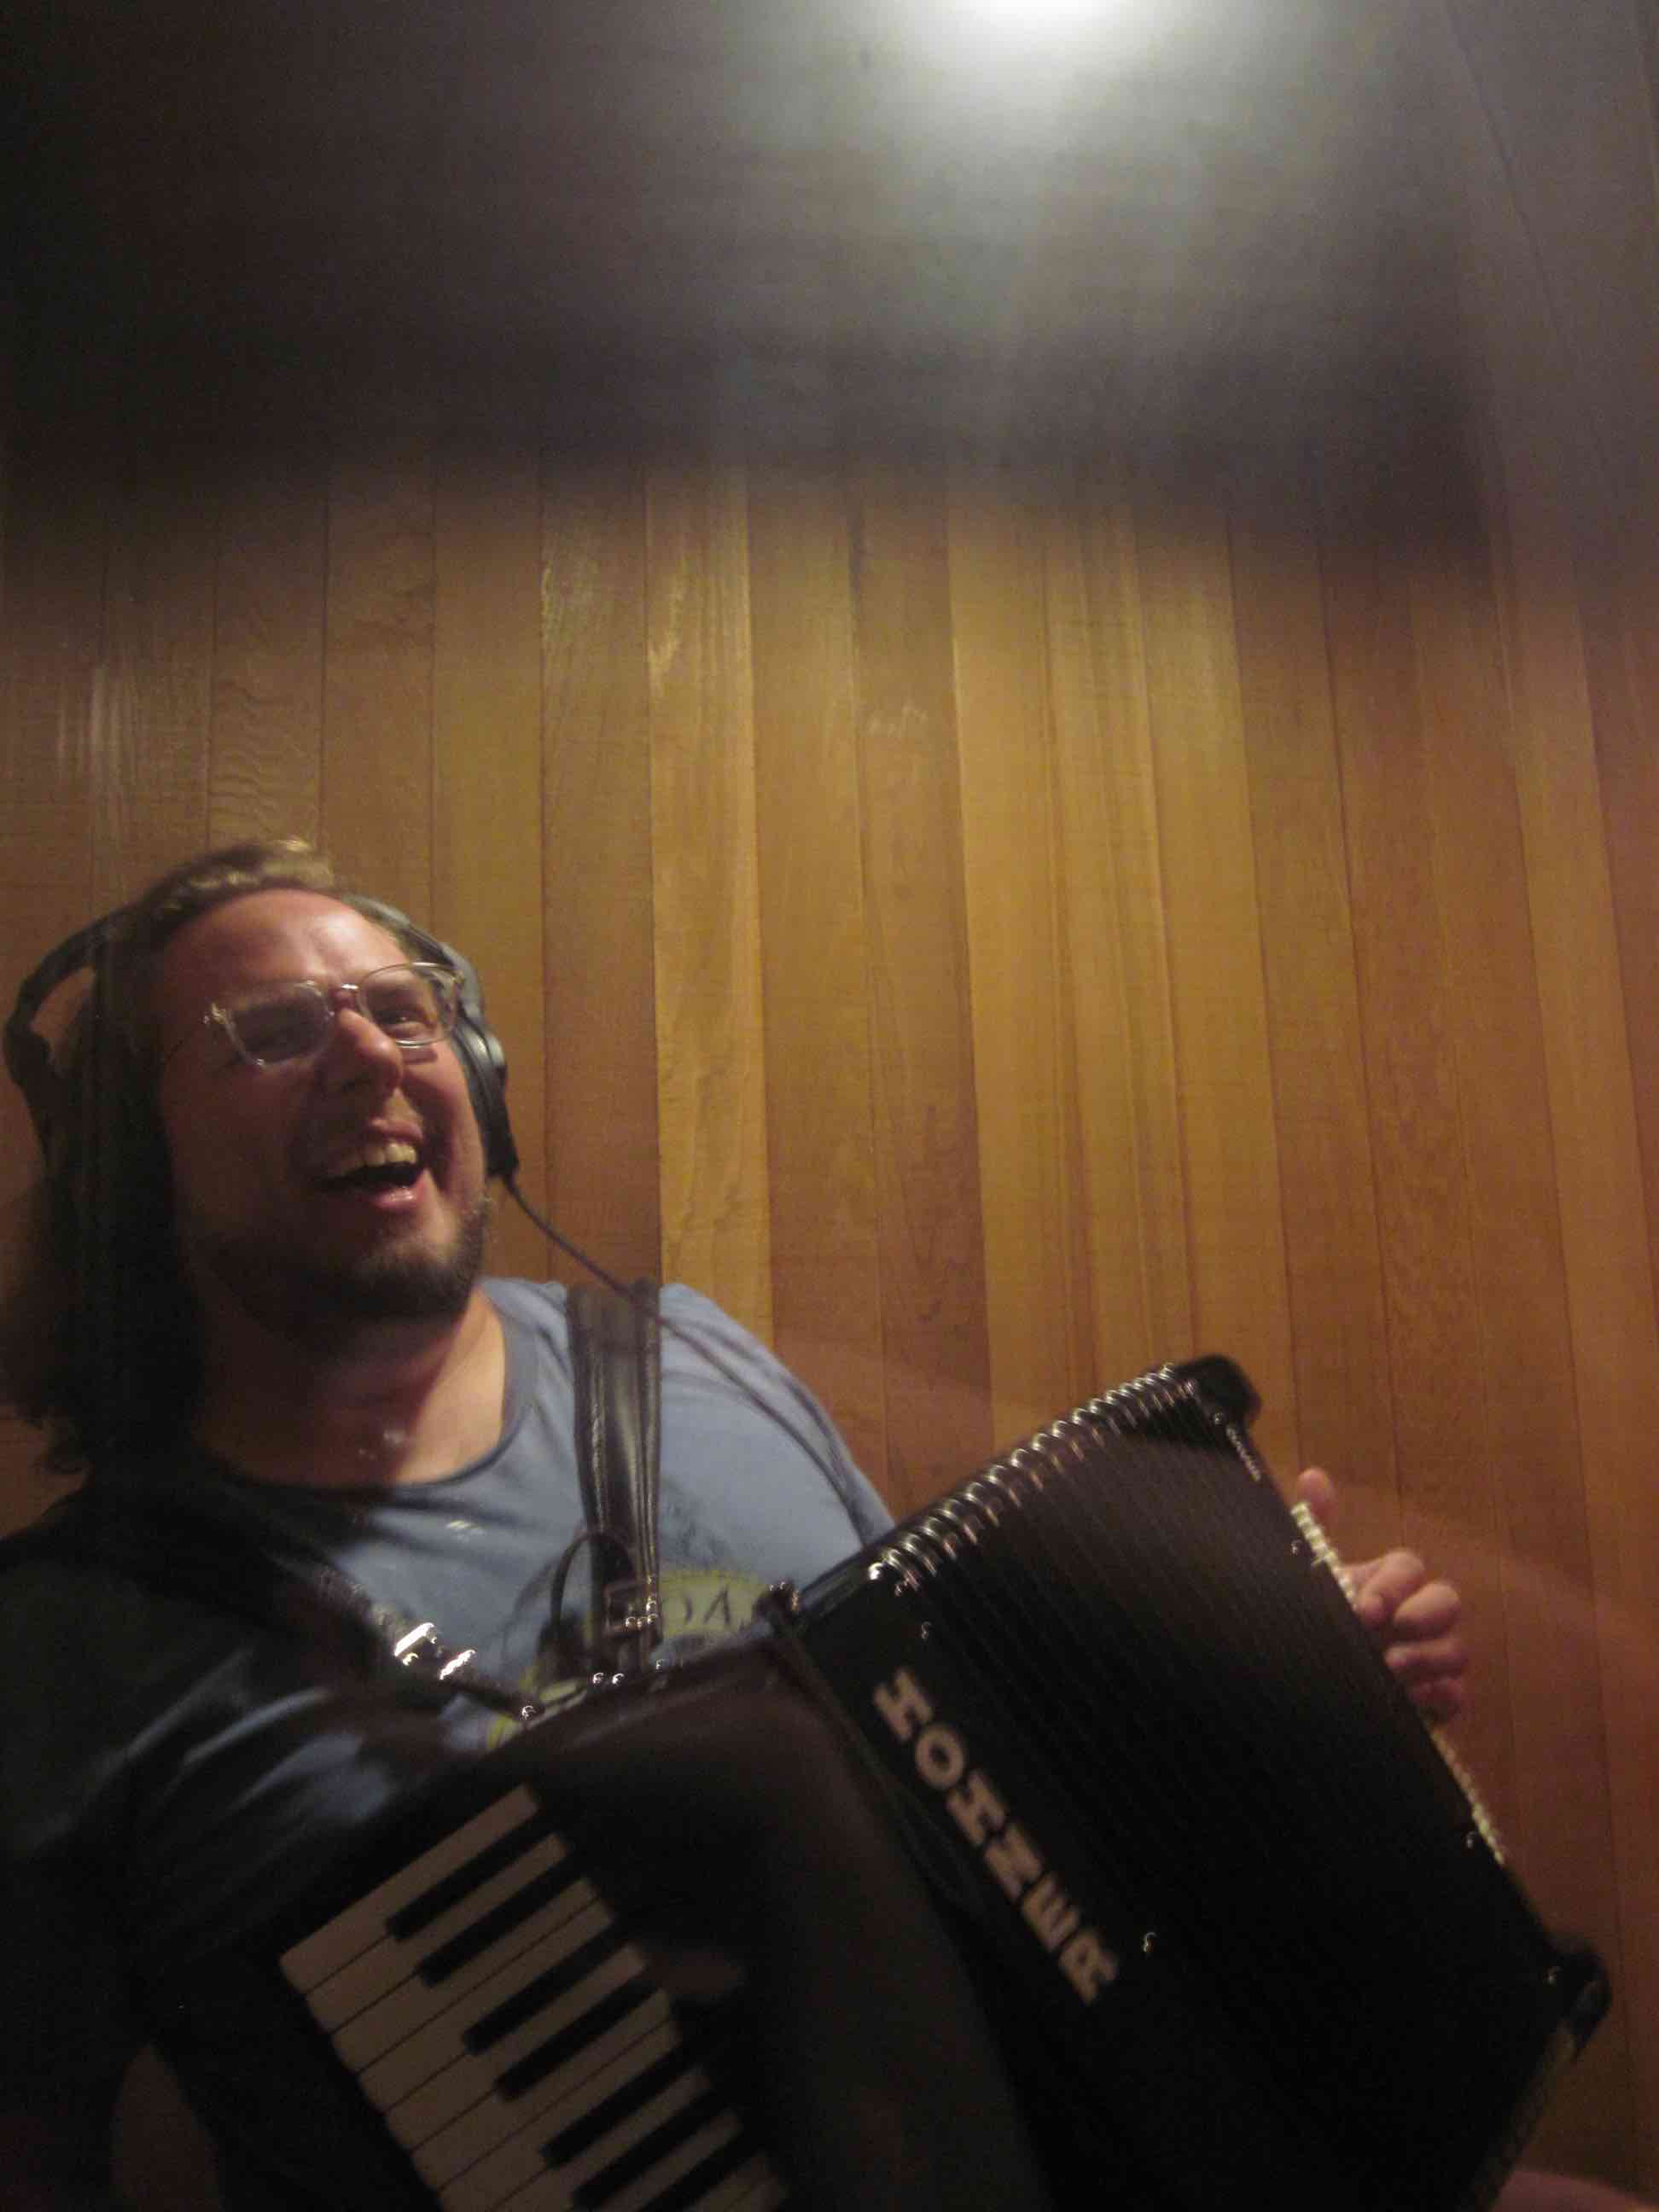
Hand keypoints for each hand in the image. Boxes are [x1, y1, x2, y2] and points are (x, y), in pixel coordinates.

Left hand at [1293, 1467, 1467, 1723]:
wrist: (1298, 1684)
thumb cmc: (1314, 1620)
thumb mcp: (1305, 1576)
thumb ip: (1312, 1530)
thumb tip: (1313, 1476)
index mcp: (1385, 1582)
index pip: (1408, 1567)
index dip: (1393, 1584)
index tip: (1363, 1607)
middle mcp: (1414, 1616)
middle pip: (1447, 1602)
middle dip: (1425, 1615)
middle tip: (1393, 1632)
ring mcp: (1428, 1658)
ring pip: (1457, 1650)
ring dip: (1430, 1659)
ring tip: (1392, 1673)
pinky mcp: (1431, 1700)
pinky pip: (1456, 1695)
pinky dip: (1441, 1697)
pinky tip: (1414, 1701)